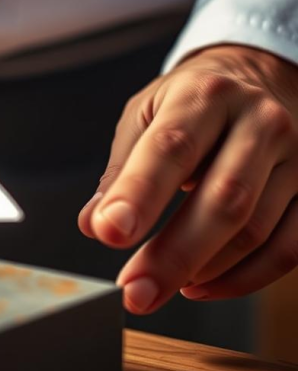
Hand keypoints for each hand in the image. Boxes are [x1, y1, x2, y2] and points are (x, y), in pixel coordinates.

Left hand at [78, 45, 297, 313]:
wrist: (262, 79)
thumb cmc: (194, 103)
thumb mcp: (146, 114)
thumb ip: (121, 170)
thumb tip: (94, 225)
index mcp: (206, 95)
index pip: (172, 147)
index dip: (140, 193)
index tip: (109, 232)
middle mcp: (261, 121)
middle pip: (223, 199)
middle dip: (173, 254)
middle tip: (134, 291)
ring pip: (256, 230)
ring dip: (202, 270)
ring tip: (156, 286)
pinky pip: (289, 249)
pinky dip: (242, 279)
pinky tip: (201, 285)